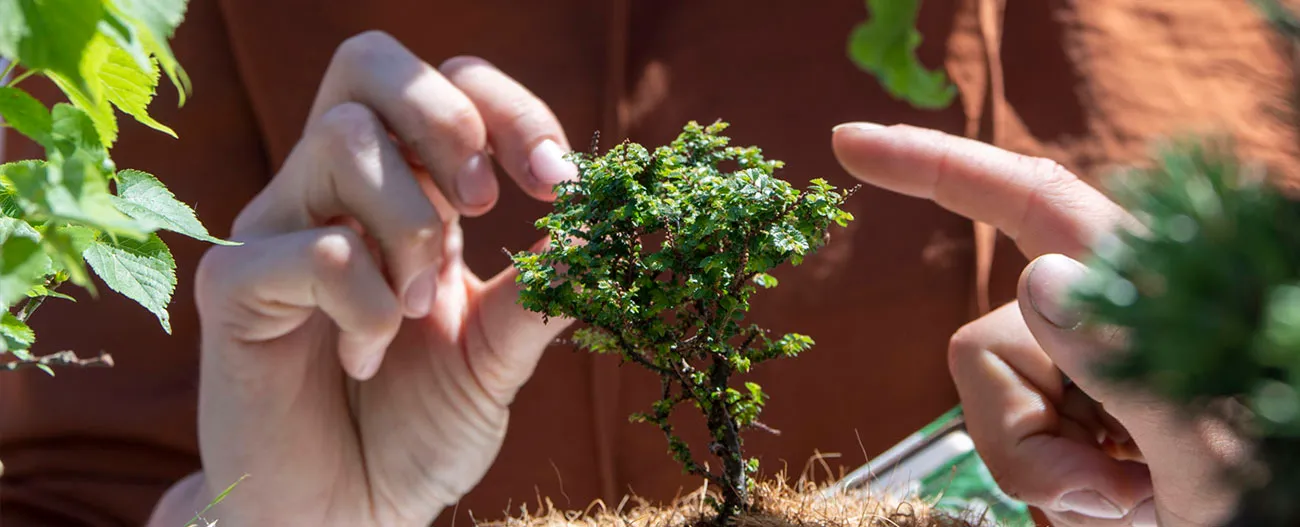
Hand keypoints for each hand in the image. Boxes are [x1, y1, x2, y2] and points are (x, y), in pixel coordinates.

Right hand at [155, 32, 575, 525]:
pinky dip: (365, 307)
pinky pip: (311, 251)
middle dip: (446, 119)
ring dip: (410, 226)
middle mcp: (337, 195)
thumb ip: (539, 295)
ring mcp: (279, 232)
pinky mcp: (234, 288)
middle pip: (368, 63)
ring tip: (416, 310)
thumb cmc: (414, 430)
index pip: (449, 87)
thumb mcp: (496, 357)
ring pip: (341, 142)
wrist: (345, 515)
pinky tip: (367, 356)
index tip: (561, 184)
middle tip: (482, 208)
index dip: (511, 111)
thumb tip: (602, 230)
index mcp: (409, 194)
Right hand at [832, 124, 1244, 525]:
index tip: (850, 143)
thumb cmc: (1274, 496)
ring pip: (987, 407)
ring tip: (1135, 502)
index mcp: (1144, 291)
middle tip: (1122, 495)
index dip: (936, 165)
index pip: (1030, 202)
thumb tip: (1039, 272)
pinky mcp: (1079, 415)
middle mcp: (1100, 318)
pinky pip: (1012, 444)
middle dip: (1025, 442)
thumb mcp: (1214, 450)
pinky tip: (1127, 503)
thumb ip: (1128, 364)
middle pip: (981, 347)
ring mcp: (1085, 369)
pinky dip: (1056, 490)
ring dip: (1047, 474)